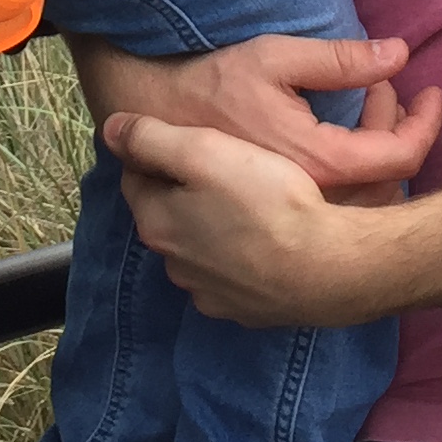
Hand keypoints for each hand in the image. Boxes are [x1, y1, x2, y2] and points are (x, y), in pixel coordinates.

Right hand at [63, 32, 441, 199]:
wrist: (153, 119)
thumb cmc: (213, 83)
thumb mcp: (276, 57)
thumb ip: (340, 59)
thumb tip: (401, 53)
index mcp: (317, 162)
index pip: (401, 157)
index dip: (426, 123)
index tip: (433, 93)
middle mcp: (312, 202)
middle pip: (388, 184)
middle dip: (400, 130)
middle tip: (387, 91)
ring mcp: (292, 221)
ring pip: (364, 202)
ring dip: (378, 153)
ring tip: (366, 110)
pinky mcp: (278, 223)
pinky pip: (336, 214)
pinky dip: (353, 178)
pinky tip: (339, 142)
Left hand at [103, 113, 398, 326]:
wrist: (331, 266)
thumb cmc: (267, 201)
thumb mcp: (204, 151)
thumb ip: (151, 138)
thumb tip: (110, 129)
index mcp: (157, 224)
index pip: (138, 176)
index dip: (161, 151)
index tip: (192, 137)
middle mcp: (174, 266)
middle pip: (168, 213)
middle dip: (186, 190)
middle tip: (225, 165)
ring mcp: (211, 295)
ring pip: (200, 245)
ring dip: (214, 225)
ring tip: (252, 200)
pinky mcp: (247, 312)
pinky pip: (232, 274)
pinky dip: (241, 255)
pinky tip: (268, 238)